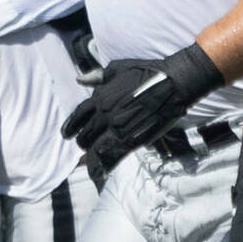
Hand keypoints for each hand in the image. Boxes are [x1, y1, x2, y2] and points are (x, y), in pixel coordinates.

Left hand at [61, 43, 222, 174]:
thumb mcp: (121, 68)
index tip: (67, 134)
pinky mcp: (133, 139)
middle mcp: (105, 115)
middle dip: (84, 141)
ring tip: (91, 163)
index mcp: (101, 98)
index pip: (78, 116)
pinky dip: (104, 166)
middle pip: (85, 135)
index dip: (71, 126)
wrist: (175, 83)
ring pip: (95, 149)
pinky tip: (100, 173)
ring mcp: (118, 128)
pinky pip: (112, 157)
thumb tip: (80, 79)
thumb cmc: (150, 71)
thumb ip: (100, 76)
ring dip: (92, 157)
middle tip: (86, 145)